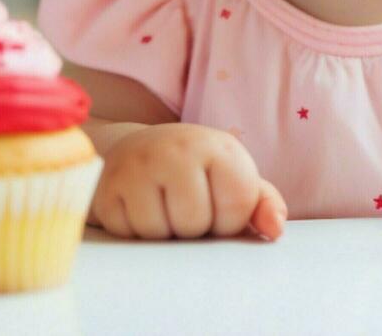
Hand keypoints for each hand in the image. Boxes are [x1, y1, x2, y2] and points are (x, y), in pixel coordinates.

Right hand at [91, 123, 287, 240]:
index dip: (228, 221)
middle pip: (194, 223)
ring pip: (159, 232)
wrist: (138, 150)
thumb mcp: (234, 180)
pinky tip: (139, 207)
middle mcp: (178, 148)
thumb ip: (263, 204)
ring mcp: (137, 165)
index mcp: (220, 147)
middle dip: (193, 228)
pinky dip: (135, 231)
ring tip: (163, 207)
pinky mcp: (106, 186)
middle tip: (184, 206)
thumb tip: (275, 230)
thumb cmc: (198, 174)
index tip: (218, 206)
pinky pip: (129, 233)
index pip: (236, 208)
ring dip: (163, 232)